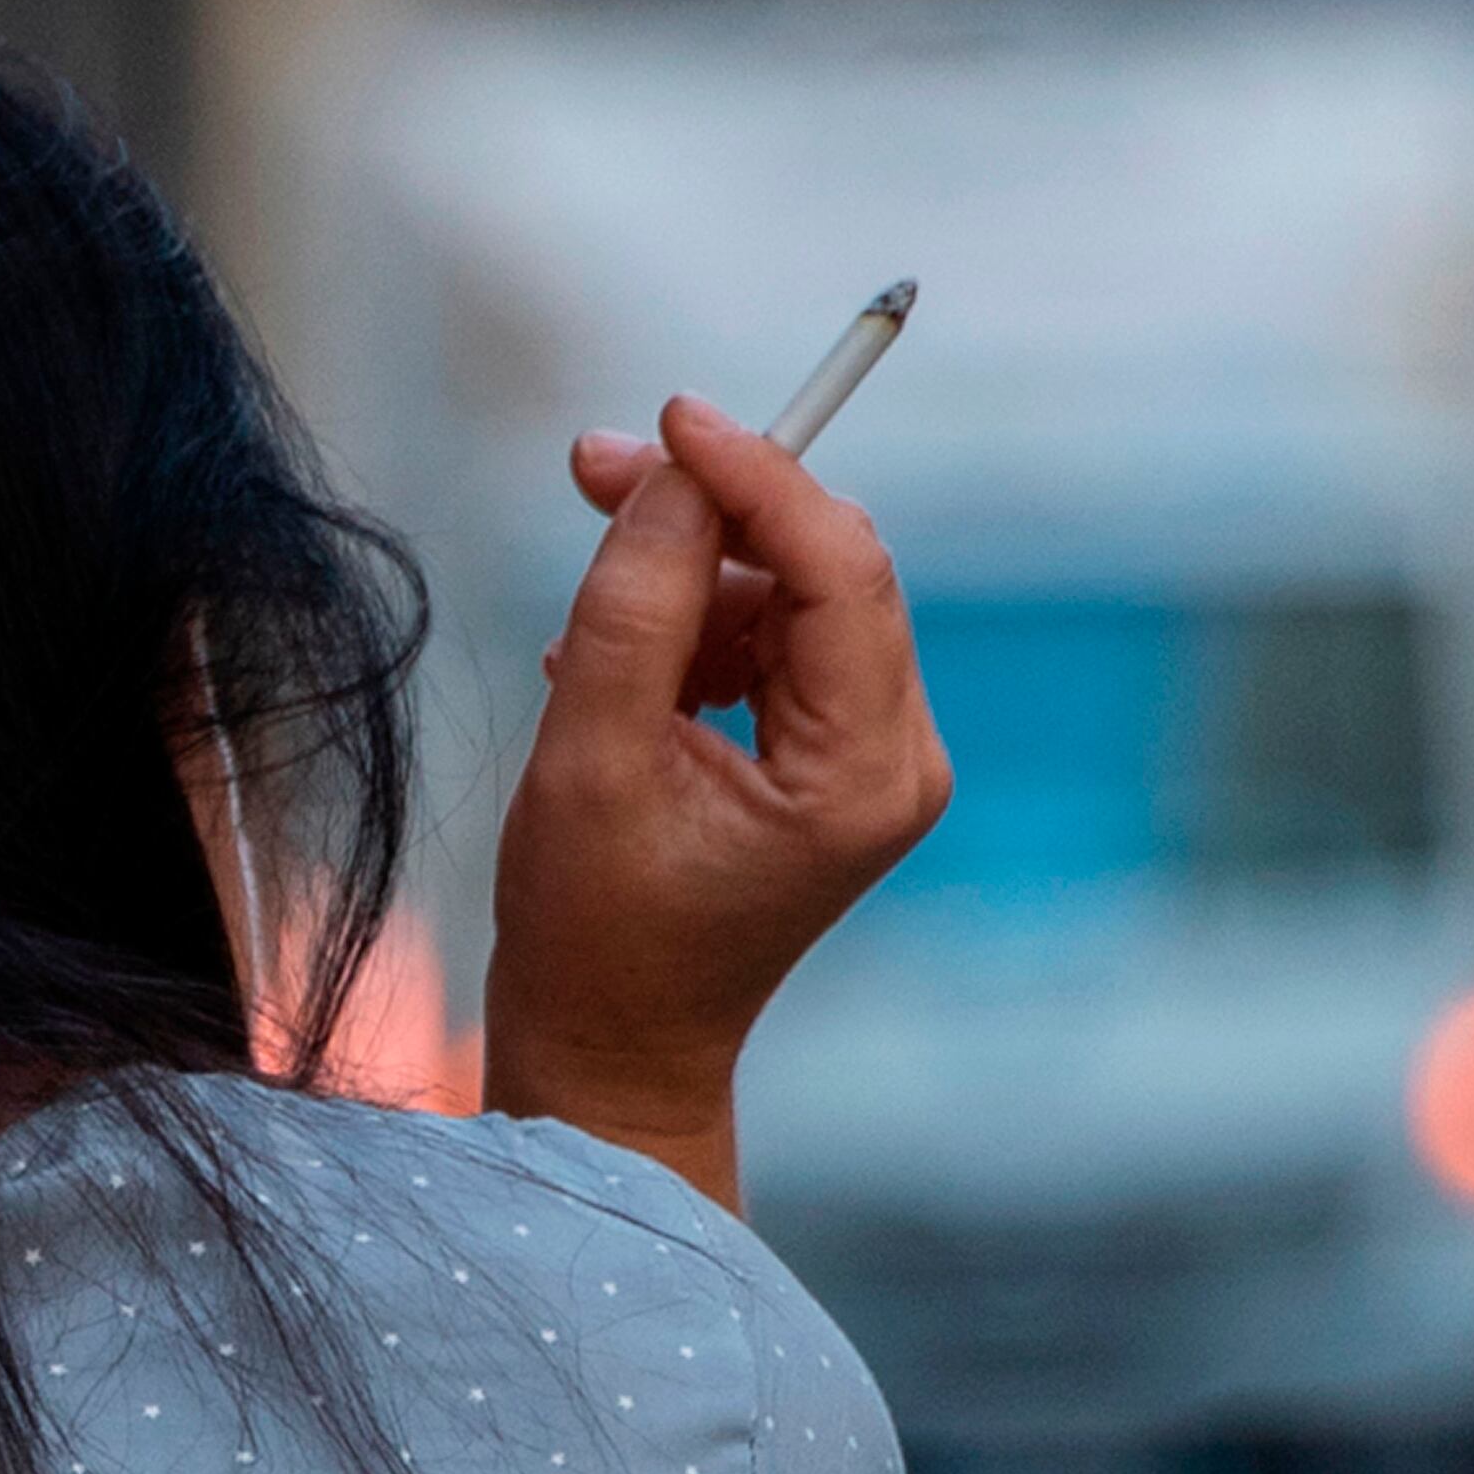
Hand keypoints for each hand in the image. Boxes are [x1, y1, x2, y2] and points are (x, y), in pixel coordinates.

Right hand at [483, 393, 950, 1208]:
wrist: (612, 1052)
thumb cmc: (593, 937)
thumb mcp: (589, 763)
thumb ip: (632, 611)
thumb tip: (666, 480)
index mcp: (864, 772)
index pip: (841, 567)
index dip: (757, 476)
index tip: (667, 421)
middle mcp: (896, 756)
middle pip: (824, 566)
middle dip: (712, 511)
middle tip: (591, 472)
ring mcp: (870, 758)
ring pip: (791, 596)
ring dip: (687, 579)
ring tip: (576, 626)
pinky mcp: (830, 758)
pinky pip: (772, 643)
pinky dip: (692, 630)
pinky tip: (607, 665)